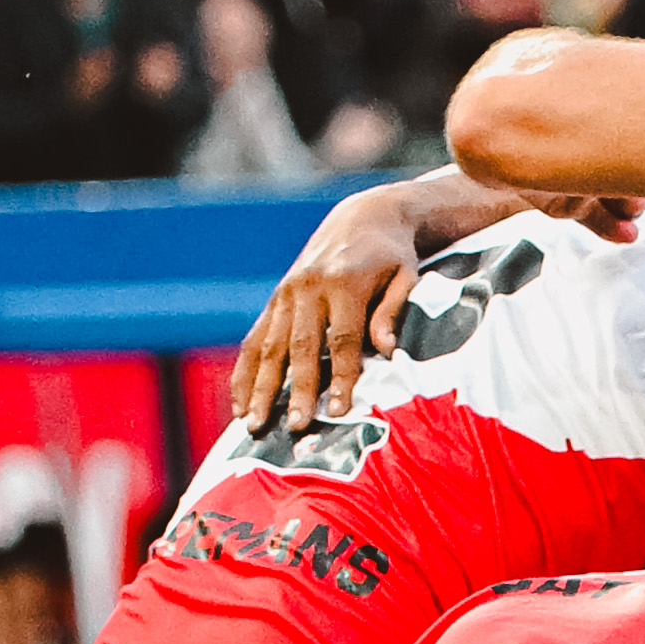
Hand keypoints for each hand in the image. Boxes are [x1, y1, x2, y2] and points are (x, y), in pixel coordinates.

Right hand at [228, 181, 432, 426]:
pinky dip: (244, 373)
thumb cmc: (392, 255)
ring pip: (270, 346)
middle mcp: (309, 288)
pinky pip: (254, 339)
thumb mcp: (405, 276)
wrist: (363, 217)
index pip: (342, 339)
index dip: (341, 376)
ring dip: (261, 388)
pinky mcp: (276, 299)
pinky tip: (239, 404)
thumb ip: (393, 311)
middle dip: (297, 389)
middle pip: (301, 346)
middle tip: (295, 426)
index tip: (338, 411)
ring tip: (253, 424)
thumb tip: (386, 350)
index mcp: (344, 283)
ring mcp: (287, 294)